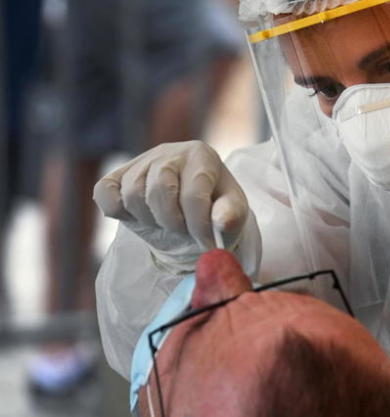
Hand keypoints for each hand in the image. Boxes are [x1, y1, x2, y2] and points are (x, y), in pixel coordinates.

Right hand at [93, 141, 251, 272]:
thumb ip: (231, 215)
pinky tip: (141, 217)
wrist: (191, 212)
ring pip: (133, 194)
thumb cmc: (215, 209)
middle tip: (183, 233)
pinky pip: (105, 193)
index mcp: (202, 155)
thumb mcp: (233, 213)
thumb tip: (221, 222)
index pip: (194, 192)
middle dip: (173, 221)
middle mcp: (169, 153)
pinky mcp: (116, 177)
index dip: (199, 225)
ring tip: (167, 223)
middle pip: (160, 189)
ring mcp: (140, 162)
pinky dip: (117, 210)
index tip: (208, 245)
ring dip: (150, 219)